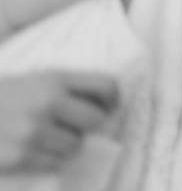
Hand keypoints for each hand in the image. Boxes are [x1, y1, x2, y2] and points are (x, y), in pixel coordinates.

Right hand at [0, 72, 118, 172]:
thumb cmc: (4, 97)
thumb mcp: (36, 80)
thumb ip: (69, 88)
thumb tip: (107, 105)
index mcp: (53, 79)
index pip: (106, 86)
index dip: (111, 98)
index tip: (108, 106)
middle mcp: (47, 103)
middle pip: (95, 120)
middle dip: (86, 124)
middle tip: (71, 125)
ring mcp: (34, 132)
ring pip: (75, 145)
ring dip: (65, 144)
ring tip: (45, 136)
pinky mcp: (21, 157)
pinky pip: (55, 163)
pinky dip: (48, 159)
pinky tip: (32, 149)